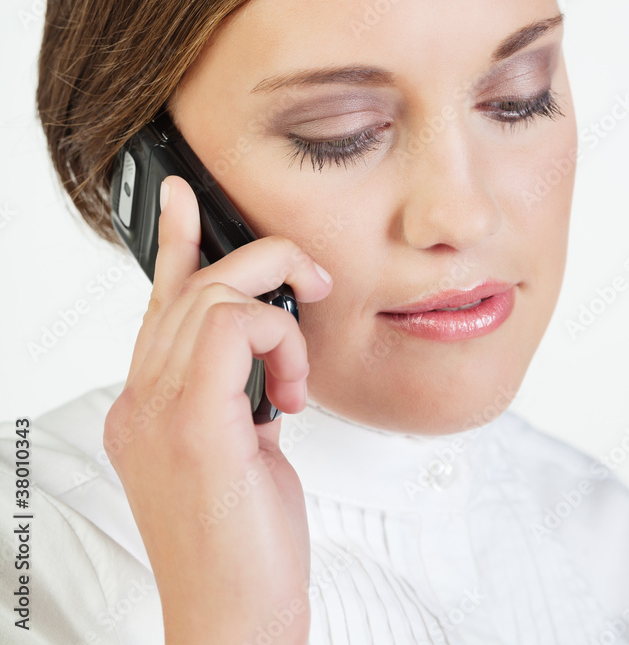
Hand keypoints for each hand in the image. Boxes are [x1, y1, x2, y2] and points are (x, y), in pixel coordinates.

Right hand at [103, 174, 331, 644]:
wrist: (235, 620)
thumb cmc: (243, 543)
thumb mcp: (242, 448)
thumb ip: (237, 390)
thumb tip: (266, 348)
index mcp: (148, 404)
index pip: (161, 303)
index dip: (175, 243)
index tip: (187, 201)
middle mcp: (141, 401)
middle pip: (191, 286)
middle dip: (261, 264)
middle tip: (311, 281)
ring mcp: (158, 410)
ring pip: (214, 294)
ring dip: (278, 314)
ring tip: (297, 369)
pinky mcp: (193, 422)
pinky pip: (228, 326)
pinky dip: (275, 340)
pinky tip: (288, 390)